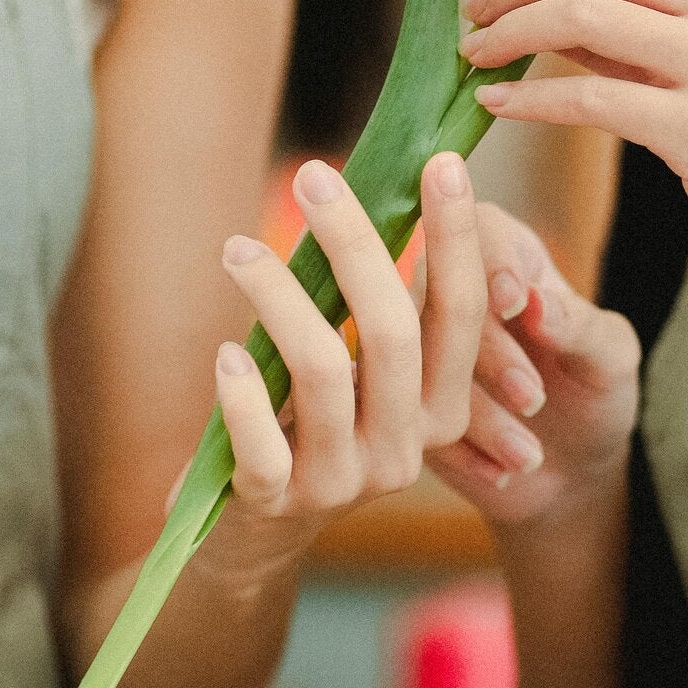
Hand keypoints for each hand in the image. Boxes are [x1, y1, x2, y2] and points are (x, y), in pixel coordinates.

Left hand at [210, 151, 487, 546]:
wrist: (252, 524)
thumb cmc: (306, 417)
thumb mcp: (358, 368)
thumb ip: (376, 303)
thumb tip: (374, 189)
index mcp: (440, 408)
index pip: (461, 313)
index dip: (456, 238)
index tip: (443, 162)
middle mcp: (405, 449)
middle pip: (393, 331)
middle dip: (355, 243)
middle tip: (313, 177)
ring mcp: (343, 481)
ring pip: (324, 372)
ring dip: (279, 297)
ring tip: (238, 249)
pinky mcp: (277, 503)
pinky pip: (263, 443)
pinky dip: (242, 394)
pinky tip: (225, 355)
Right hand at [426, 204, 640, 529]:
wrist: (572, 471)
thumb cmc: (596, 393)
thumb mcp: (611, 358)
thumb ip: (579, 326)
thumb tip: (537, 304)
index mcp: (508, 255)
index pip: (480, 229)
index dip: (489, 259)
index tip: (515, 302)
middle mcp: (451, 291)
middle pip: (435, 291)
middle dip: (484, 349)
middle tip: (531, 397)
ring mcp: (418, 349)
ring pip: (415, 359)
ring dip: (474, 410)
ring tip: (527, 452)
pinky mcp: (402, 405)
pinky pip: (407, 418)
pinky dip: (460, 449)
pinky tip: (502, 470)